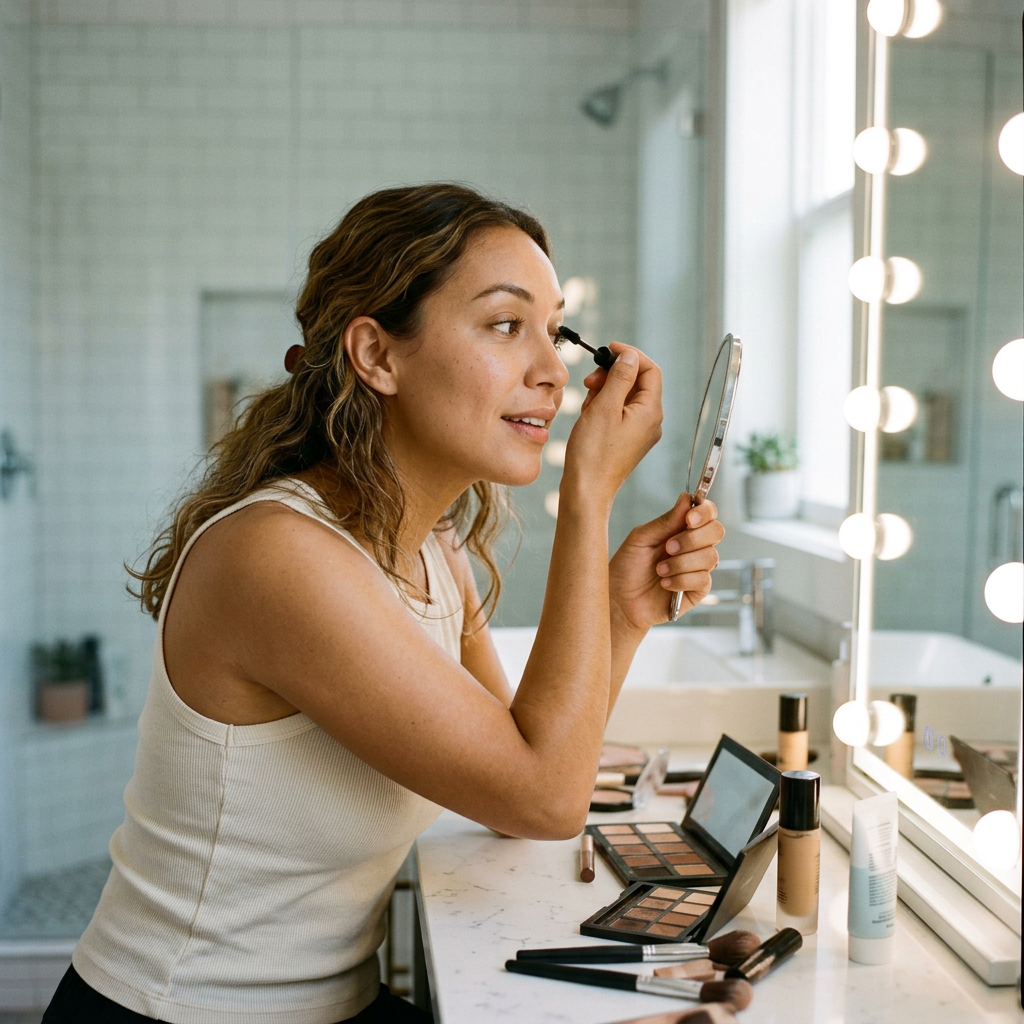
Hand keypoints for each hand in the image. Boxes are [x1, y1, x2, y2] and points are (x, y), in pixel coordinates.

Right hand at [561, 344, 662, 508]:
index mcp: (651, 411)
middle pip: (637, 382)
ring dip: (605, 391)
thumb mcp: (604, 407)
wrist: (586, 491)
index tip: (608, 350)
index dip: (630, 355)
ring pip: (625, 397)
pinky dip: (604, 407)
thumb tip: (629, 357)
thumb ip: (619, 377)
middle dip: (613, 375)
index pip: (650, 370)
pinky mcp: (628, 440)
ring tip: (587, 404)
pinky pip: (619, 413)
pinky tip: (589, 415)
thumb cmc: (593, 453)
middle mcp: (651, 421)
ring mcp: (640, 432)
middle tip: (590, 381)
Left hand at [608, 494, 724, 631]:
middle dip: (692, 539)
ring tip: (659, 570)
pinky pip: (703, 580)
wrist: (619, 600)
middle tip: (668, 547)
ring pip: (710, 557)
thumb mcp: (641, 538)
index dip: (704, 512)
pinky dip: (681, 580)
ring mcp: (698, 568)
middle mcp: (694, 546)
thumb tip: (687, 498)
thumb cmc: (627, 567)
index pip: (707, 513)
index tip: (689, 518)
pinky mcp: (698, 590)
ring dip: (681, 563)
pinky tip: (665, 584)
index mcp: (681, 528)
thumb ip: (666, 521)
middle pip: (716, 531)